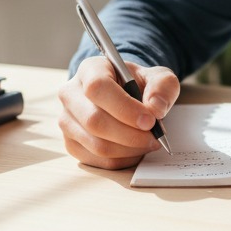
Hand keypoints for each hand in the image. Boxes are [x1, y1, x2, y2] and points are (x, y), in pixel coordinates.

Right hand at [57, 57, 179, 169]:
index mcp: (90, 69)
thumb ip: (163, 87)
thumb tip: (155, 108)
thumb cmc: (138, 84)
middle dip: (130, 135)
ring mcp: (67, 121)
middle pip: (94, 121)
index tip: (150, 120)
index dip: (124, 107)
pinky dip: (122, 160)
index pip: (98, 87)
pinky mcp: (71, 143)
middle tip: (154, 137)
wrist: (125, 95)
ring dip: (129, 149)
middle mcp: (71, 94)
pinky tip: (135, 150)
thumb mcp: (158, 77)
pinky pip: (97, 160)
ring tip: (148, 143)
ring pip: (96, 145)